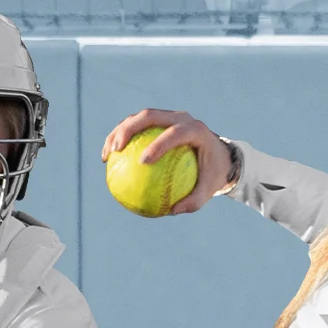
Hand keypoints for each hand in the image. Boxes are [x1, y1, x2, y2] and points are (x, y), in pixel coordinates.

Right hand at [102, 108, 231, 215]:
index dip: (158, 145)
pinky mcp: (159, 120)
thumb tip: (173, 211)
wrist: (218, 153)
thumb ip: (195, 200)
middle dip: (129, 129)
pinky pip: (137, 126)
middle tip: (116, 150)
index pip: (174, 134)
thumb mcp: (210, 188)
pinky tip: (110, 157)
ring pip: (138, 118)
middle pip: (150, 116)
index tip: (142, 162)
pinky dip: (121, 138)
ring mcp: (169, 116)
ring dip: (119, 132)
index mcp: (195, 130)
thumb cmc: (213, 172)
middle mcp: (181, 118)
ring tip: (108, 154)